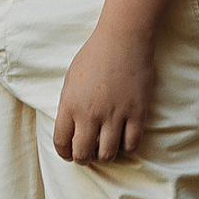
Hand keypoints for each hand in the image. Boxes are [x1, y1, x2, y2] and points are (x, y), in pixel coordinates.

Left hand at [54, 23, 154, 163]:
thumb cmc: (93, 56)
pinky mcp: (136, 114)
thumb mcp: (70, 79)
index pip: (61, 142)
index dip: (64, 153)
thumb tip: (71, 130)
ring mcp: (114, 115)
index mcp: (70, 104)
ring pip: (108, 154)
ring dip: (105, 156)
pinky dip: (126, 147)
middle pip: (83, 154)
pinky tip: (123, 139)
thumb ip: (69, 106)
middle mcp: (90, 113)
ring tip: (105, 148)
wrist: (122, 40)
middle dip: (83, 159)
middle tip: (87, 154)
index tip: (69, 154)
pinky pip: (131, 145)